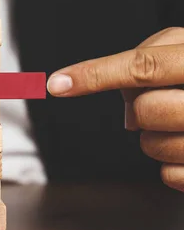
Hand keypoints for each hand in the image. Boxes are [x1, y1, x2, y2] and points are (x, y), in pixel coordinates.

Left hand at [46, 27, 183, 190]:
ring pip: (150, 145)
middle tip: (165, 102)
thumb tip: (122, 96)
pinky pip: (168, 175)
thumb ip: (155, 54)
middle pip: (142, 111)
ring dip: (155, 137)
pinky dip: (172, 164)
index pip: (144, 67)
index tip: (57, 84)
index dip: (95, 74)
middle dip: (140, 109)